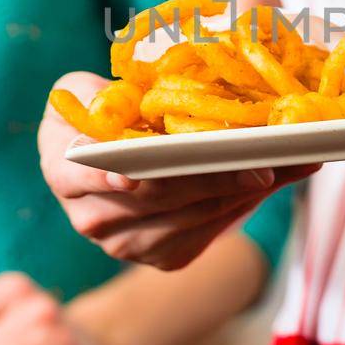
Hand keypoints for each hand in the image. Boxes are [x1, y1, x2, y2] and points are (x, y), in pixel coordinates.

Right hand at [38, 72, 317, 269]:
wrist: (113, 154)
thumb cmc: (105, 110)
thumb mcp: (95, 88)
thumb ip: (108, 90)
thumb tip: (165, 87)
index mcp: (63, 168)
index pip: (78, 176)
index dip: (103, 176)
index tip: (130, 177)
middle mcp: (89, 217)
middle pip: (154, 198)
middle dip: (209, 178)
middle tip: (257, 164)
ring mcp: (126, 245)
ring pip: (189, 218)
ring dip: (238, 192)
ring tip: (282, 167)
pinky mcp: (164, 257)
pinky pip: (207, 232)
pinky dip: (242, 204)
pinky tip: (270, 180)